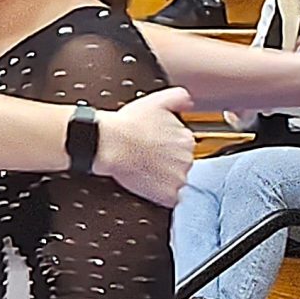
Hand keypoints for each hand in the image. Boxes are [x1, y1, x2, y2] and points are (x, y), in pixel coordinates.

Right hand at [92, 88, 198, 208]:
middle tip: (150, 159)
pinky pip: (171, 200)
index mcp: (187, 138)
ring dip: (165, 179)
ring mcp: (178, 178)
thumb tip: (189, 102)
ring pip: (177, 182)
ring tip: (147, 171)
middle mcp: (186, 158)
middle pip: (182, 164)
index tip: (157, 147)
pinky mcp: (167, 195)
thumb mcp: (158, 100)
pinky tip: (149, 186)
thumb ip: (180, 98)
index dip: (169, 147)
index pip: (185, 147)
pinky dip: (162, 196)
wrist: (110, 143)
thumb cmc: (128, 124)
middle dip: (168, 163)